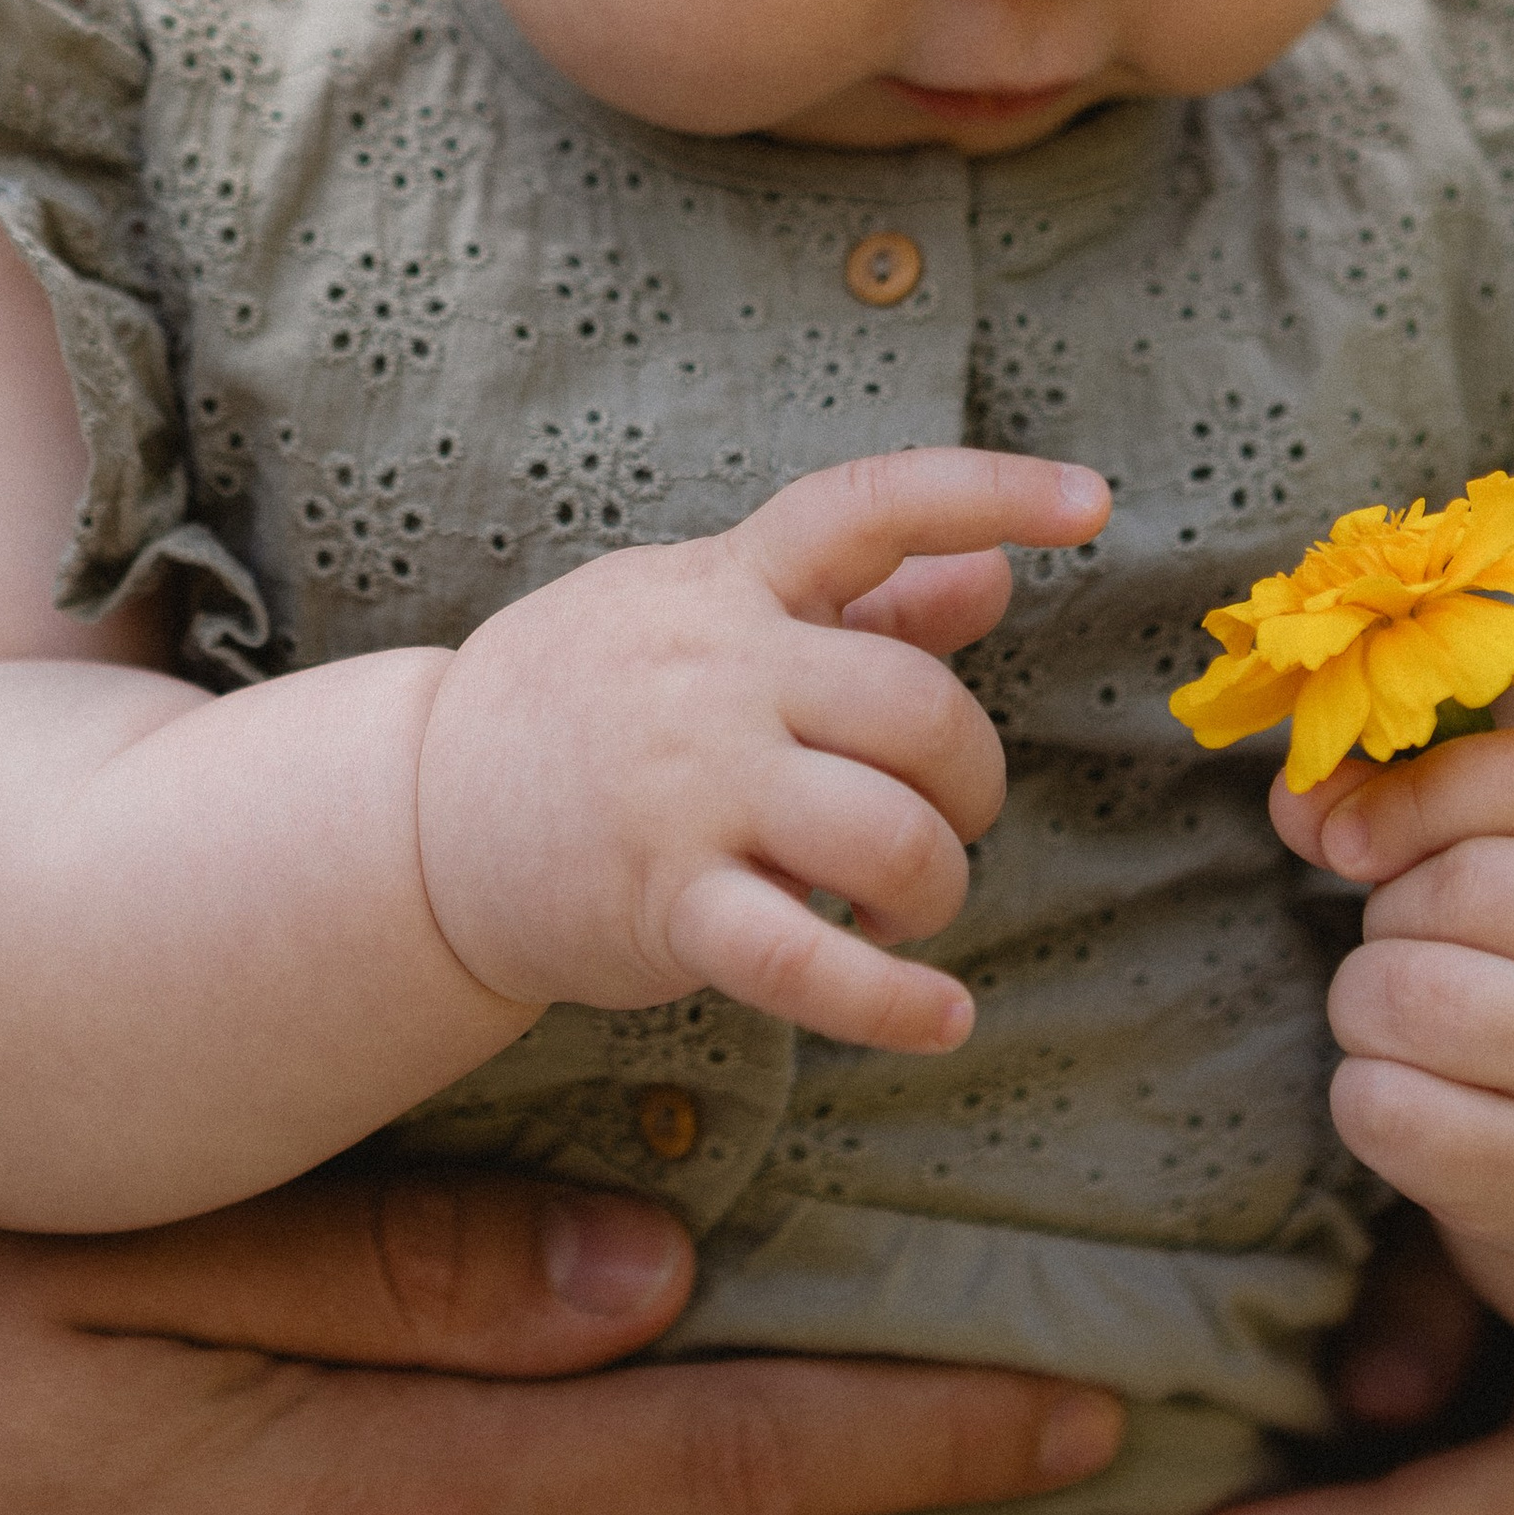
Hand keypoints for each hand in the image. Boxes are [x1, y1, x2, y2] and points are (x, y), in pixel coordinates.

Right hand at [417, 447, 1107, 1052]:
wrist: (420, 814)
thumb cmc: (585, 705)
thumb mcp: (701, 618)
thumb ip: (854, 603)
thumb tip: (993, 576)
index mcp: (726, 587)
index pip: (868, 507)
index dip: (988, 494)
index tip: (1093, 502)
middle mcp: (714, 673)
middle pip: (924, 713)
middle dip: (970, 786)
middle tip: (942, 822)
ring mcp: (688, 789)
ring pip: (893, 837)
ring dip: (935, 890)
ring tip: (900, 910)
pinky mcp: (666, 903)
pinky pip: (808, 963)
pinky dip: (892, 1003)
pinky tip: (940, 1020)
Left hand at [1272, 730, 1513, 1273]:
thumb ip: (1426, 806)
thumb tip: (1295, 796)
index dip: (1419, 793)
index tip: (1350, 837)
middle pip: (1466, 887)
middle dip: (1393, 909)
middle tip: (1414, 947)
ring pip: (1411, 994)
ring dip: (1364, 997)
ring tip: (1402, 1016)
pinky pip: (1386, 1108)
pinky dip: (1362, 1092)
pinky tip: (1409, 1092)